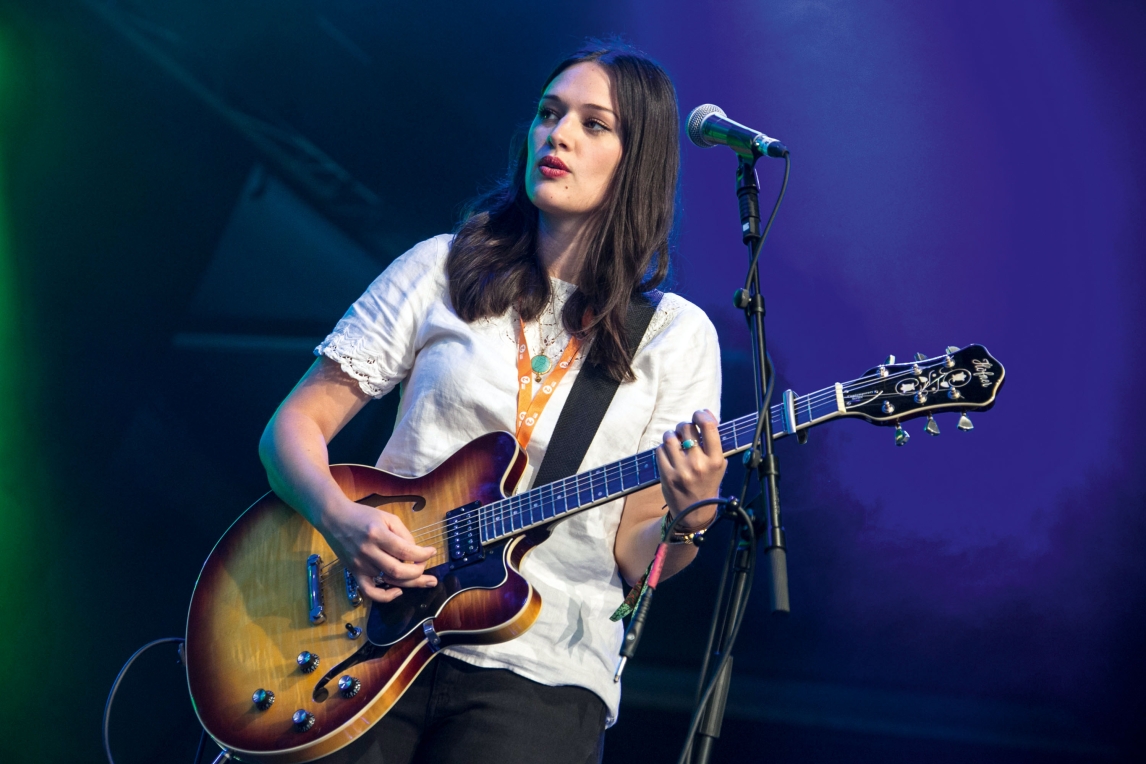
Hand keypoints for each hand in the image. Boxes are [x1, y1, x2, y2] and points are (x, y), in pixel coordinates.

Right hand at [319, 497, 437, 602]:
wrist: (334, 518)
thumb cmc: (363, 515)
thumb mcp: (387, 517)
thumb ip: (403, 534)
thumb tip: (415, 552)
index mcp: (378, 535)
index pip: (406, 551)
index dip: (423, 554)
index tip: (432, 552)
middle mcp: (369, 552)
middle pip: (399, 571)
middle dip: (419, 572)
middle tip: (428, 569)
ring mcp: (361, 565)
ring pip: (389, 581)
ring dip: (410, 583)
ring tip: (426, 581)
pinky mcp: (354, 573)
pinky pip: (370, 592)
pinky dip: (385, 596)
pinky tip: (398, 591)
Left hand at [656, 410, 725, 530]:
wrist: (695, 512)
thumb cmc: (707, 483)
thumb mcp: (719, 465)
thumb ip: (713, 442)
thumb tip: (704, 414)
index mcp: (716, 460)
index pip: (709, 427)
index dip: (701, 415)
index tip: (698, 415)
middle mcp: (699, 464)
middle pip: (686, 428)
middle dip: (684, 426)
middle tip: (685, 433)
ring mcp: (681, 470)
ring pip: (670, 437)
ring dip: (671, 435)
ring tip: (675, 442)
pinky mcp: (666, 475)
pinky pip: (660, 450)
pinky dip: (663, 449)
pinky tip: (669, 455)